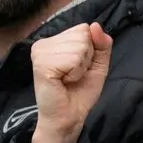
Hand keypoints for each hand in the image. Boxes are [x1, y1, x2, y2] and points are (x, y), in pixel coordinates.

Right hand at [30, 23, 112, 142]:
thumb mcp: (98, 64)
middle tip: (73, 75)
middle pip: (82, 35)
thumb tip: (95, 25)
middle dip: (86, 58)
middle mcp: (44, 43)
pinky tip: (64, 81)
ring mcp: (40, 52)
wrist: (68, 117)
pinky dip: (75, 72)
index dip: (90, 49)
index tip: (79, 67)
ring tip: (68, 78)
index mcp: (54, 41)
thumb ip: (101, 44)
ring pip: (79, 46)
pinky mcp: (41, 64)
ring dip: (80, 66)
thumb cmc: (80, 91)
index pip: (84, 28)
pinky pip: (73, 59)